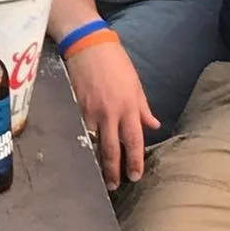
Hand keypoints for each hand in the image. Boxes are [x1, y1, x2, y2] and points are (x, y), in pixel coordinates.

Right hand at [64, 38, 157, 187]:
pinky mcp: (75, 106)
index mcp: (129, 107)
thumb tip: (154, 125)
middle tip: (114, 186)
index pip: (134, 141)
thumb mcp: (135, 84)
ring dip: (96, 161)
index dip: (134, 161)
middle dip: (113, 170)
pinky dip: (82, 142)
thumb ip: (143, 108)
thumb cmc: (116, 62)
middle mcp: (111, 112)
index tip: (135, 176)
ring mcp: (91, 111)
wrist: (89, 44)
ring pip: (94, 143)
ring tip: (97, 175)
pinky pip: (80, 130)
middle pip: (112, 149)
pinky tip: (82, 152)